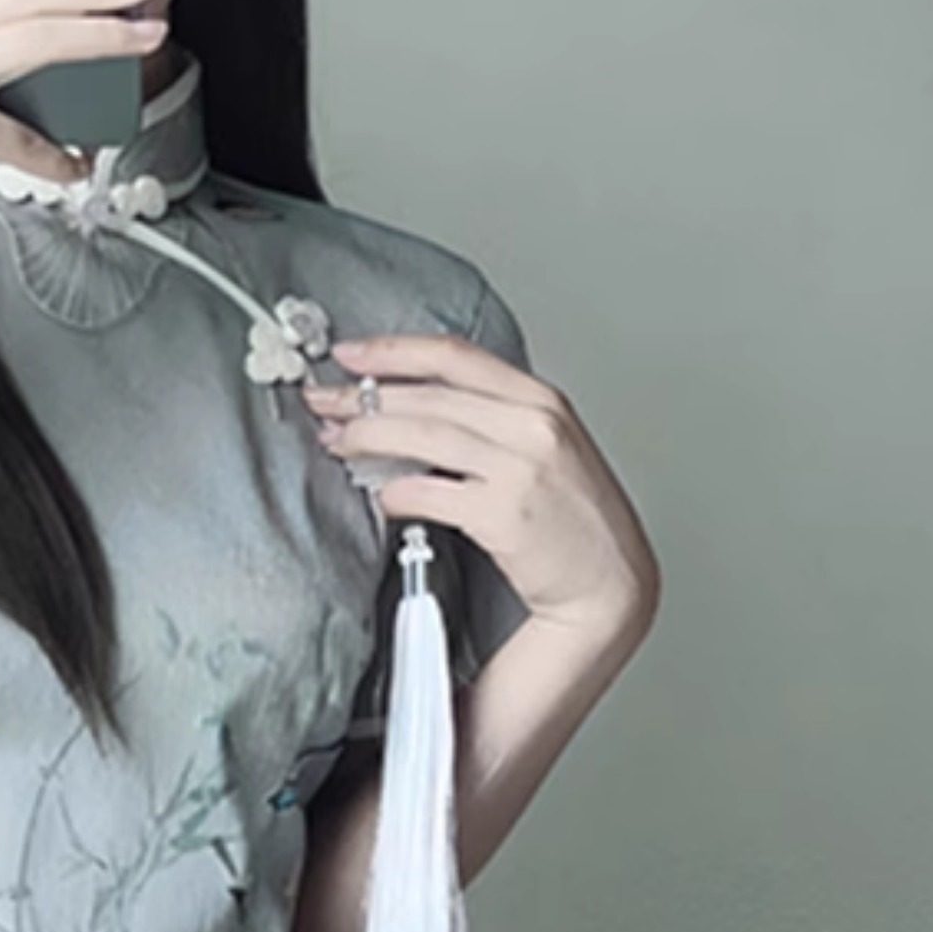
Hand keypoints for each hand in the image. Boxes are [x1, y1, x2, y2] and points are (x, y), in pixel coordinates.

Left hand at [301, 328, 659, 638]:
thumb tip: (415, 410)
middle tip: (322, 402)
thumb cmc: (574, 521)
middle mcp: (533, 424)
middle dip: (364, 395)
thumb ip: (493, 421)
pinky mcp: (505, 512)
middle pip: (430, 394)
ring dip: (368, 435)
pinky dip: (396, 491)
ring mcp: (521, 466)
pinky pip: (431, 492)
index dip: (393, 350)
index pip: (455, 356)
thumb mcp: (546, 448)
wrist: (611, 581)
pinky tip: (381, 496)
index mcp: (541, 400)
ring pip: (424, 433)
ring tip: (335, 441)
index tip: (349, 354)